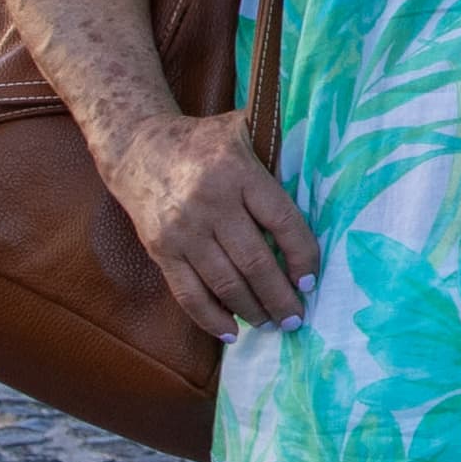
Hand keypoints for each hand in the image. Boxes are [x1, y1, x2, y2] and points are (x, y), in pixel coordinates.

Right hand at [109, 108, 318, 340]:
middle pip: (255, 262)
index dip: (302, 256)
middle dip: (281, 297)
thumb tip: (324, 173)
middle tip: (296, 319)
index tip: (311, 281)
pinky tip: (232, 332)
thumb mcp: (241, 130)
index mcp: (238, 172)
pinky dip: (212, 319)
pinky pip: (188, 293)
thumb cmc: (202, 142)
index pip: (282, 222)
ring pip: (225, 284)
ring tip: (272, 324)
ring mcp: (182, 230)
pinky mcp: (160, 250)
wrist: (136, 148)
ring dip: (253, 311)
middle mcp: (210, 203)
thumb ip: (277, 149)